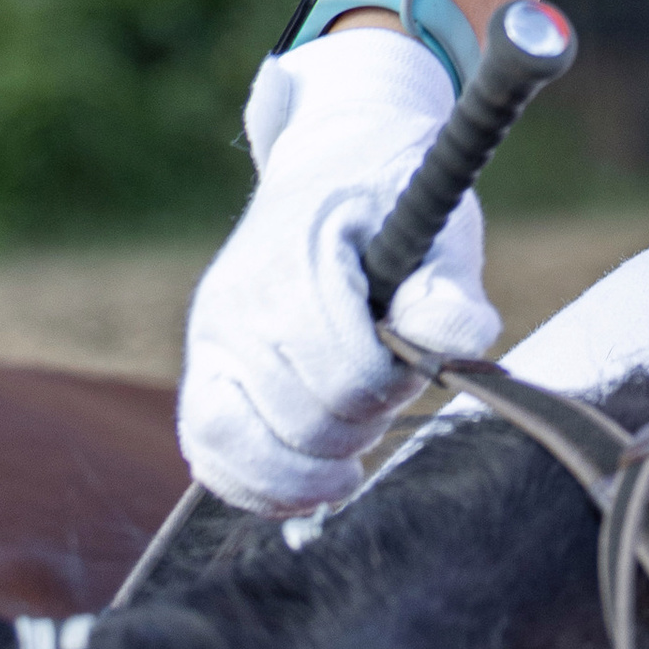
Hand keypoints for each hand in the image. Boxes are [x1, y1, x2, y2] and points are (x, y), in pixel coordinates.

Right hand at [178, 29, 500, 515]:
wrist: (331, 165)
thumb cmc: (394, 202)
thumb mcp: (440, 225)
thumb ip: (448, 290)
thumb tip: (448, 343)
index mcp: (298, 259)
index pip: (350, 376)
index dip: (398, 384)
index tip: (414, 356)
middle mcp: (238, 301)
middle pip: (306, 422)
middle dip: (364, 423)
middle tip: (388, 386)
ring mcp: (208, 337)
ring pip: (246, 450)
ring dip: (313, 465)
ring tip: (353, 442)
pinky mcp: (199, 367)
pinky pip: (209, 453)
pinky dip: (258, 483)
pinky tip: (307, 478)